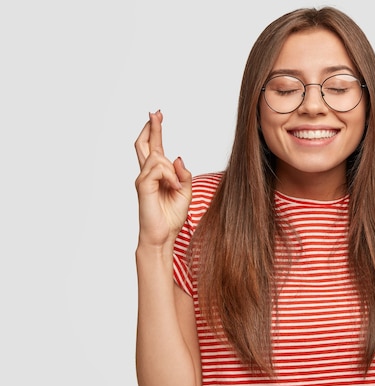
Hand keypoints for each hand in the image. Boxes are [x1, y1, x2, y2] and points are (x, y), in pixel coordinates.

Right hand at [134, 110, 191, 246]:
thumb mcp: (185, 192)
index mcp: (157, 175)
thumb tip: (178, 158)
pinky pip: (158, 169)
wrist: (162, 236)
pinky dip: (170, 176)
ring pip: (158, 157)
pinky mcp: (143, 185)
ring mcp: (143, 179)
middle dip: (150, 128)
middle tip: (155, 113)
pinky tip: (174, 186)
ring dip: (172, 169)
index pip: (154, 148)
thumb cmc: (171, 217)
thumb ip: (184, 174)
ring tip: (177, 186)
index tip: (157, 116)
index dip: (155, 131)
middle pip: (144, 144)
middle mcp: (147, 174)